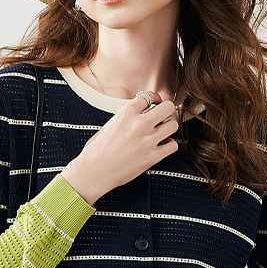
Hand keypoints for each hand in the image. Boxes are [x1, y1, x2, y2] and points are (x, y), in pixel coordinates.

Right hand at [60, 91, 178, 205]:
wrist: (93, 171)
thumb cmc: (97, 149)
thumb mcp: (110, 124)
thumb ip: (128, 116)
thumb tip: (145, 113)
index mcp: (126, 113)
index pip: (149, 96)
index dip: (154, 99)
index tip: (155, 104)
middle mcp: (139, 124)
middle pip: (168, 107)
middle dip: (166, 110)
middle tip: (162, 117)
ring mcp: (148, 140)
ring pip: (173, 125)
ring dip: (168, 128)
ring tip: (161, 133)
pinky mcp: (152, 157)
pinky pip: (173, 145)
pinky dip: (169, 146)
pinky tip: (161, 147)